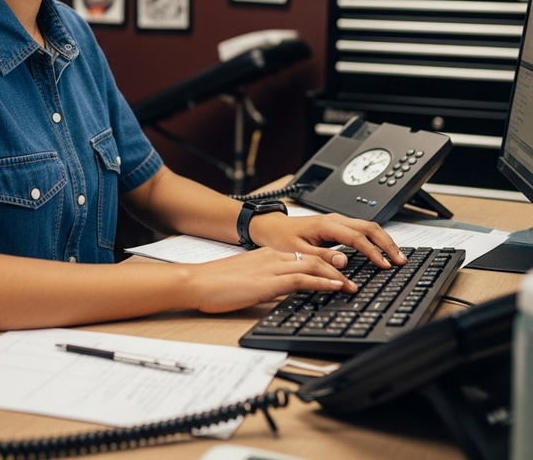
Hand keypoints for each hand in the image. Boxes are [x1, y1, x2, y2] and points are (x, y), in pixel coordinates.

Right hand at [185, 246, 356, 314]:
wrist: (196, 282)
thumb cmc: (215, 284)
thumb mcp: (248, 282)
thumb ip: (267, 284)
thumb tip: (284, 295)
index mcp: (268, 256)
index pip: (305, 257)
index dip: (327, 263)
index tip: (342, 272)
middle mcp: (273, 258)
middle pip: (314, 258)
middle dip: (338, 268)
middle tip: (356, 279)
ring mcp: (271, 268)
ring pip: (313, 266)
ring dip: (336, 275)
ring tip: (353, 286)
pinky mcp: (267, 282)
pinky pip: (302, 280)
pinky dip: (322, 283)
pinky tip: (335, 288)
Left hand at [247, 210, 406, 269]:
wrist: (271, 227)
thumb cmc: (281, 238)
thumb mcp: (297, 252)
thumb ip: (321, 258)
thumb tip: (344, 262)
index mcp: (325, 225)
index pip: (356, 237)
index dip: (373, 252)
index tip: (385, 265)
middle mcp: (334, 220)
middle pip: (369, 227)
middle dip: (387, 243)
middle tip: (400, 260)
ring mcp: (337, 221)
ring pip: (367, 226)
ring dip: (384, 240)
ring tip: (397, 256)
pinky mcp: (337, 226)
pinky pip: (361, 229)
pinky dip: (375, 239)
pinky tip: (382, 250)